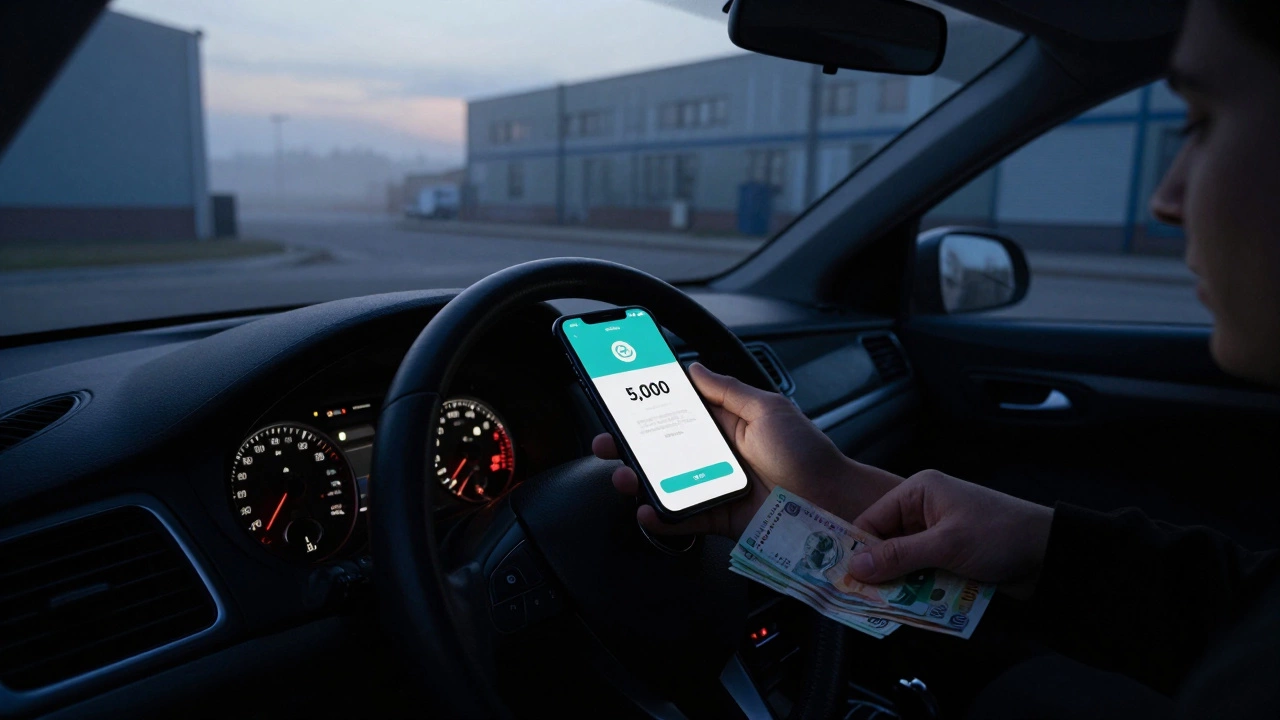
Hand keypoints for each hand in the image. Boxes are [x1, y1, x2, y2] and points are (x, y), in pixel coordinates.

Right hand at [591, 362, 900, 538]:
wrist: (834, 505)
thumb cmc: (809, 454)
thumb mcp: (769, 408)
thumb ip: (728, 390)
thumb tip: (693, 367)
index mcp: (727, 424)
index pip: (679, 412)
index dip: (649, 408)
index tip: (621, 402)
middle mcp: (717, 455)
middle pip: (663, 449)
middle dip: (630, 445)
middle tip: (607, 442)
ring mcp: (715, 488)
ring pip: (666, 483)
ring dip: (638, 479)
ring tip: (624, 476)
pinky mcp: (720, 520)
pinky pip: (683, 518)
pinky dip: (661, 517)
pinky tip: (647, 510)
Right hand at [847, 470, 1053, 595]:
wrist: (1050, 552)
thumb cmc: (999, 535)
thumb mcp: (945, 545)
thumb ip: (898, 556)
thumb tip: (854, 567)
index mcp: (919, 492)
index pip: (872, 519)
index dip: (855, 548)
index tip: (839, 577)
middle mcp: (924, 510)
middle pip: (885, 542)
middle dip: (876, 570)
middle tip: (858, 598)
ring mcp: (939, 535)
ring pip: (903, 562)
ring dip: (898, 584)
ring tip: (883, 607)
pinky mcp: (951, 556)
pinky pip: (923, 573)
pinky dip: (917, 589)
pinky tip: (909, 607)